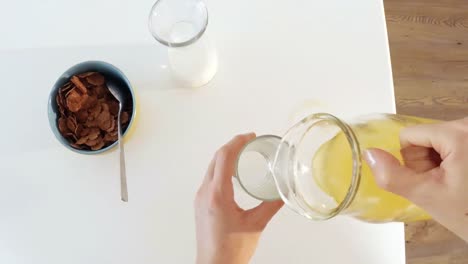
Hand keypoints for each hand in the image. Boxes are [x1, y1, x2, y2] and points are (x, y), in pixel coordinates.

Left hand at [194, 133, 283, 263]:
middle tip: (249, 141)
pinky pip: (210, 177)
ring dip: (226, 156)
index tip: (250, 137)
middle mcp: (205, 193)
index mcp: (217, 195)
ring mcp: (200, 198)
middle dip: (232, 146)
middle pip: (216, 158)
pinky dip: (222, 168)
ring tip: (243, 153)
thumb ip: (271, 205)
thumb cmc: (230, 250)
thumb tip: (284, 192)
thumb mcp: (256, 225)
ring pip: (211, 167)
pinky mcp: (201, 203)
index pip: (224, 157)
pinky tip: (233, 172)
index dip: (237, 142)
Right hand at [364, 118, 467, 241]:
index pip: (409, 136)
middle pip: (423, 136)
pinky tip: (463, 178)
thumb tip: (369, 154)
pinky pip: (451, 143)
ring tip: (457, 183)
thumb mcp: (427, 196)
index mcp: (458, 133)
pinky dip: (453, 160)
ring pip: (436, 140)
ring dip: (439, 162)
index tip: (433, 179)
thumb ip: (394, 175)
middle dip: (427, 161)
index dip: (412, 161)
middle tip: (446, 184)